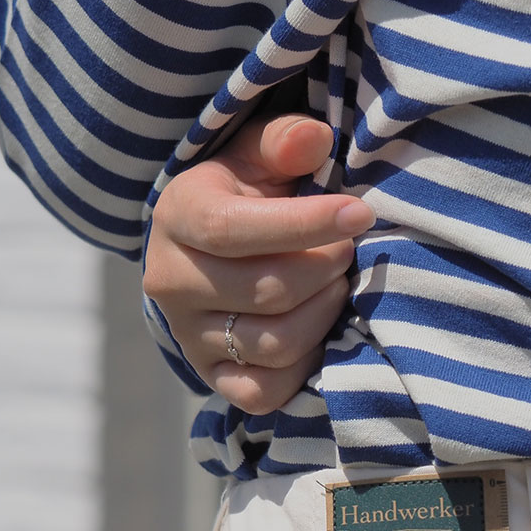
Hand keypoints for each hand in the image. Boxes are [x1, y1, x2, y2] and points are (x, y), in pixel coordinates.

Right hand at [144, 113, 373, 413]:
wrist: (205, 254)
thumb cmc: (243, 196)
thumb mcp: (256, 157)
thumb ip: (283, 143)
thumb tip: (314, 138)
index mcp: (177, 217)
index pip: (233, 230)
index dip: (305, 224)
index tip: (359, 212)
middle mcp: (171, 283)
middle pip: (267, 291)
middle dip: (325, 269)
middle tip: (347, 251)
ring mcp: (190, 337)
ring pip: (274, 343)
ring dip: (324, 314)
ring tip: (337, 285)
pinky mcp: (213, 378)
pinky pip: (265, 392)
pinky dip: (304, 367)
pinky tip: (318, 331)